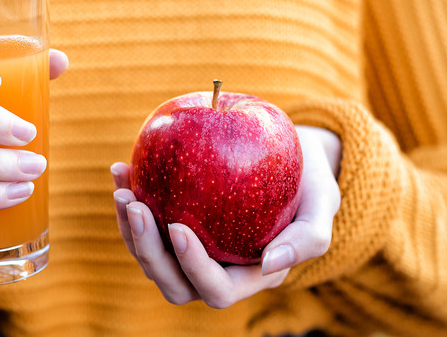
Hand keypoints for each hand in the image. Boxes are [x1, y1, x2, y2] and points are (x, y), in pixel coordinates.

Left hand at [111, 125, 339, 307]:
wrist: (294, 159)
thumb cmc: (312, 183)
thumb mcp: (324, 204)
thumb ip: (308, 238)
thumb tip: (270, 264)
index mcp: (249, 276)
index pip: (215, 288)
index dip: (192, 267)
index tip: (177, 226)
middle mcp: (215, 269)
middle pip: (172, 282)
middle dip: (147, 251)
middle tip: (135, 206)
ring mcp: (191, 248)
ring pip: (150, 256)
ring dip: (128, 227)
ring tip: (123, 188)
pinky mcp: (174, 222)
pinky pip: (144, 222)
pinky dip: (130, 197)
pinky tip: (122, 169)